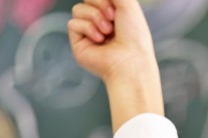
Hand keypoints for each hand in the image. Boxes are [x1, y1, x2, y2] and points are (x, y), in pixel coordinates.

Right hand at [68, 0, 162, 130]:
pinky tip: (99, 40)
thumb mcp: (128, 5)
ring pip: (77, 9)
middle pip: (87, 0)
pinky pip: (72, 23)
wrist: (130, 61)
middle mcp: (101, 24)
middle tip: (113, 19)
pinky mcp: (79, 44)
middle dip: (100, 4)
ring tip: (108, 31)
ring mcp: (89, 34)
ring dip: (94, 17)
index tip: (117, 9)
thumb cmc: (134, 36)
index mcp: (114, 16)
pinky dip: (87, 28)